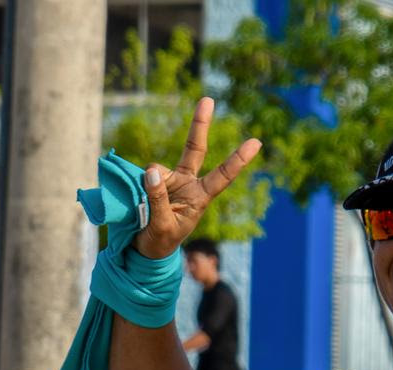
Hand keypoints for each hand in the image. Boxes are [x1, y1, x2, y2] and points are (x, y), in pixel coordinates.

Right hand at [135, 97, 260, 260]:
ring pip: (156, 169)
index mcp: (200, 197)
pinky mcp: (153, 180)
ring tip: (143, 212)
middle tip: (208, 100)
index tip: (256, 142)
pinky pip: (143, 175)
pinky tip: (136, 202)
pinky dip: (137, 185)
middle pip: (195, 149)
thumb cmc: (162, 241)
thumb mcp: (162, 225)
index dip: (237, 160)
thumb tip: (151, 171)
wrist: (146, 247)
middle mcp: (188, 183)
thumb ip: (157, 199)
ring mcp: (170, 180)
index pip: (222, 176)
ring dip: (147, 185)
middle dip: (200, 125)